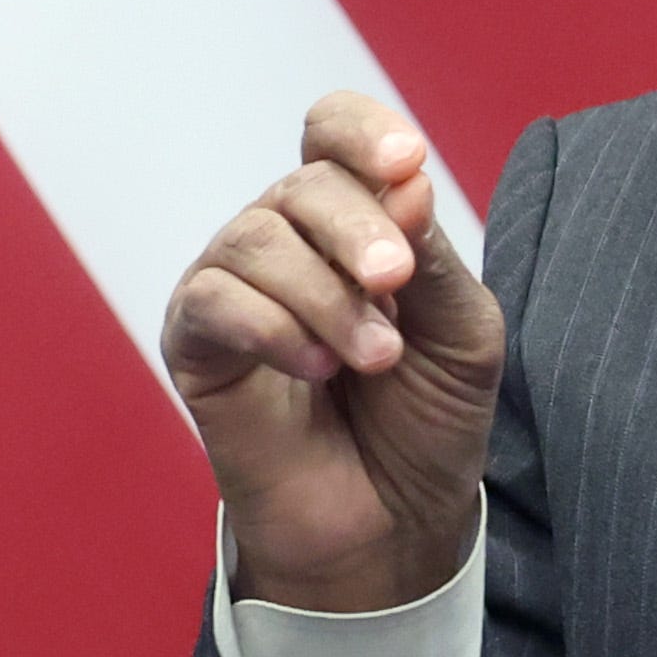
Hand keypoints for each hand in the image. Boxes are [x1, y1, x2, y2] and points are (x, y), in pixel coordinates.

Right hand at [161, 94, 503, 611]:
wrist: (395, 523)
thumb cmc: (429, 422)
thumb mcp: (461, 333)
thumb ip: (432, 258)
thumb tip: (406, 180)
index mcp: (352, 221)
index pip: (332, 133)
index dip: (362, 132)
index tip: (407, 160)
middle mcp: (285, 241)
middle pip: (303, 186)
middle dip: (358, 229)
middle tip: (397, 284)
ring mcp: (234, 288)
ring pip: (256, 239)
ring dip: (326, 297)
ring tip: (376, 360)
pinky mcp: (195, 345)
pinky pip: (213, 301)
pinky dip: (272, 327)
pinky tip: (317, 369)